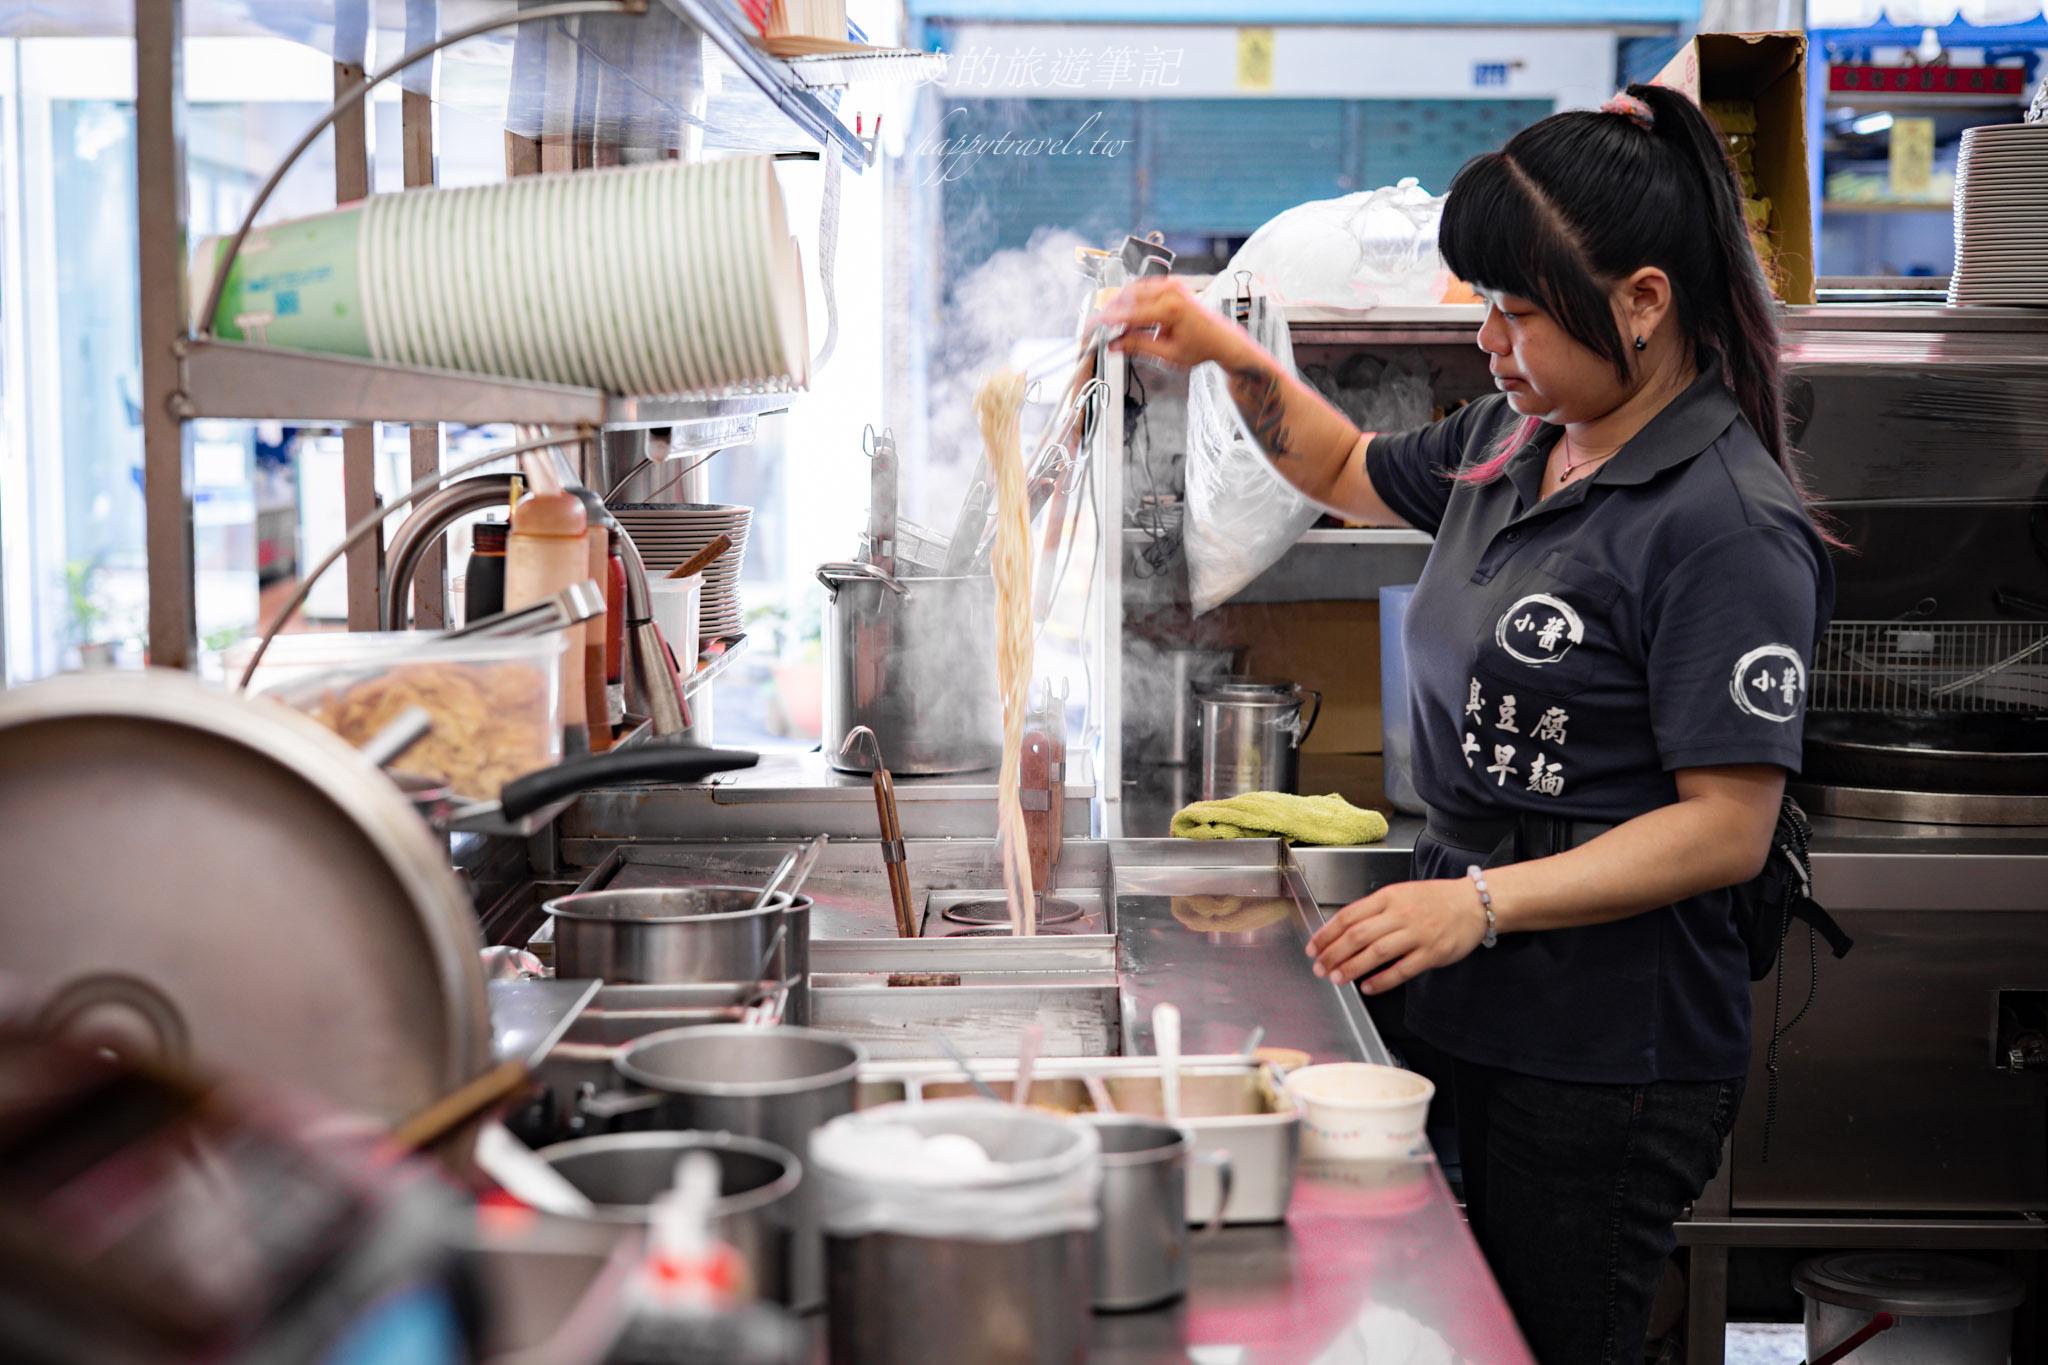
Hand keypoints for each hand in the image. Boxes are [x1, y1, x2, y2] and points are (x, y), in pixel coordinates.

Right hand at [1086, 276, 1259, 371]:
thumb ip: (1138, 347)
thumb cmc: (1200, 347)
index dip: (1108, 321)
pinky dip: (1131, 300)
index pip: (1130, 313)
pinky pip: (1143, 288)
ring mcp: (1172, 284)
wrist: (1220, 339)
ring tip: (1112, 324)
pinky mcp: (1170, 284)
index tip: (1093, 327)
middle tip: (1098, 327)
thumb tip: (1114, 344)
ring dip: (1120, 305)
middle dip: (1111, 312)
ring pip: (1133, 290)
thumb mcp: (1167, 354)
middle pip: (1128, 296)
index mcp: (1171, 309)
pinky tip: (1126, 316)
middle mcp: (1171, 291)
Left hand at [1304, 879, 1489, 993]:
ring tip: (1337, 979)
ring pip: (1376, 953)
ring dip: (1352, 968)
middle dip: (1333, 954)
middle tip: (1319, 968)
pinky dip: (1382, 980)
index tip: (1313, 947)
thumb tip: (1343, 930)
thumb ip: (1374, 910)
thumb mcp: (1401, 894)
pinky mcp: (1432, 953)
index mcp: (1388, 897)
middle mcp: (1400, 914)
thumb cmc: (1434, 900)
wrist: (1474, 903)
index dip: (1327, 933)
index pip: (1349, 916)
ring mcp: (1417, 934)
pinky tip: (1367, 987)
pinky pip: (1402, 969)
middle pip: (1358, 936)